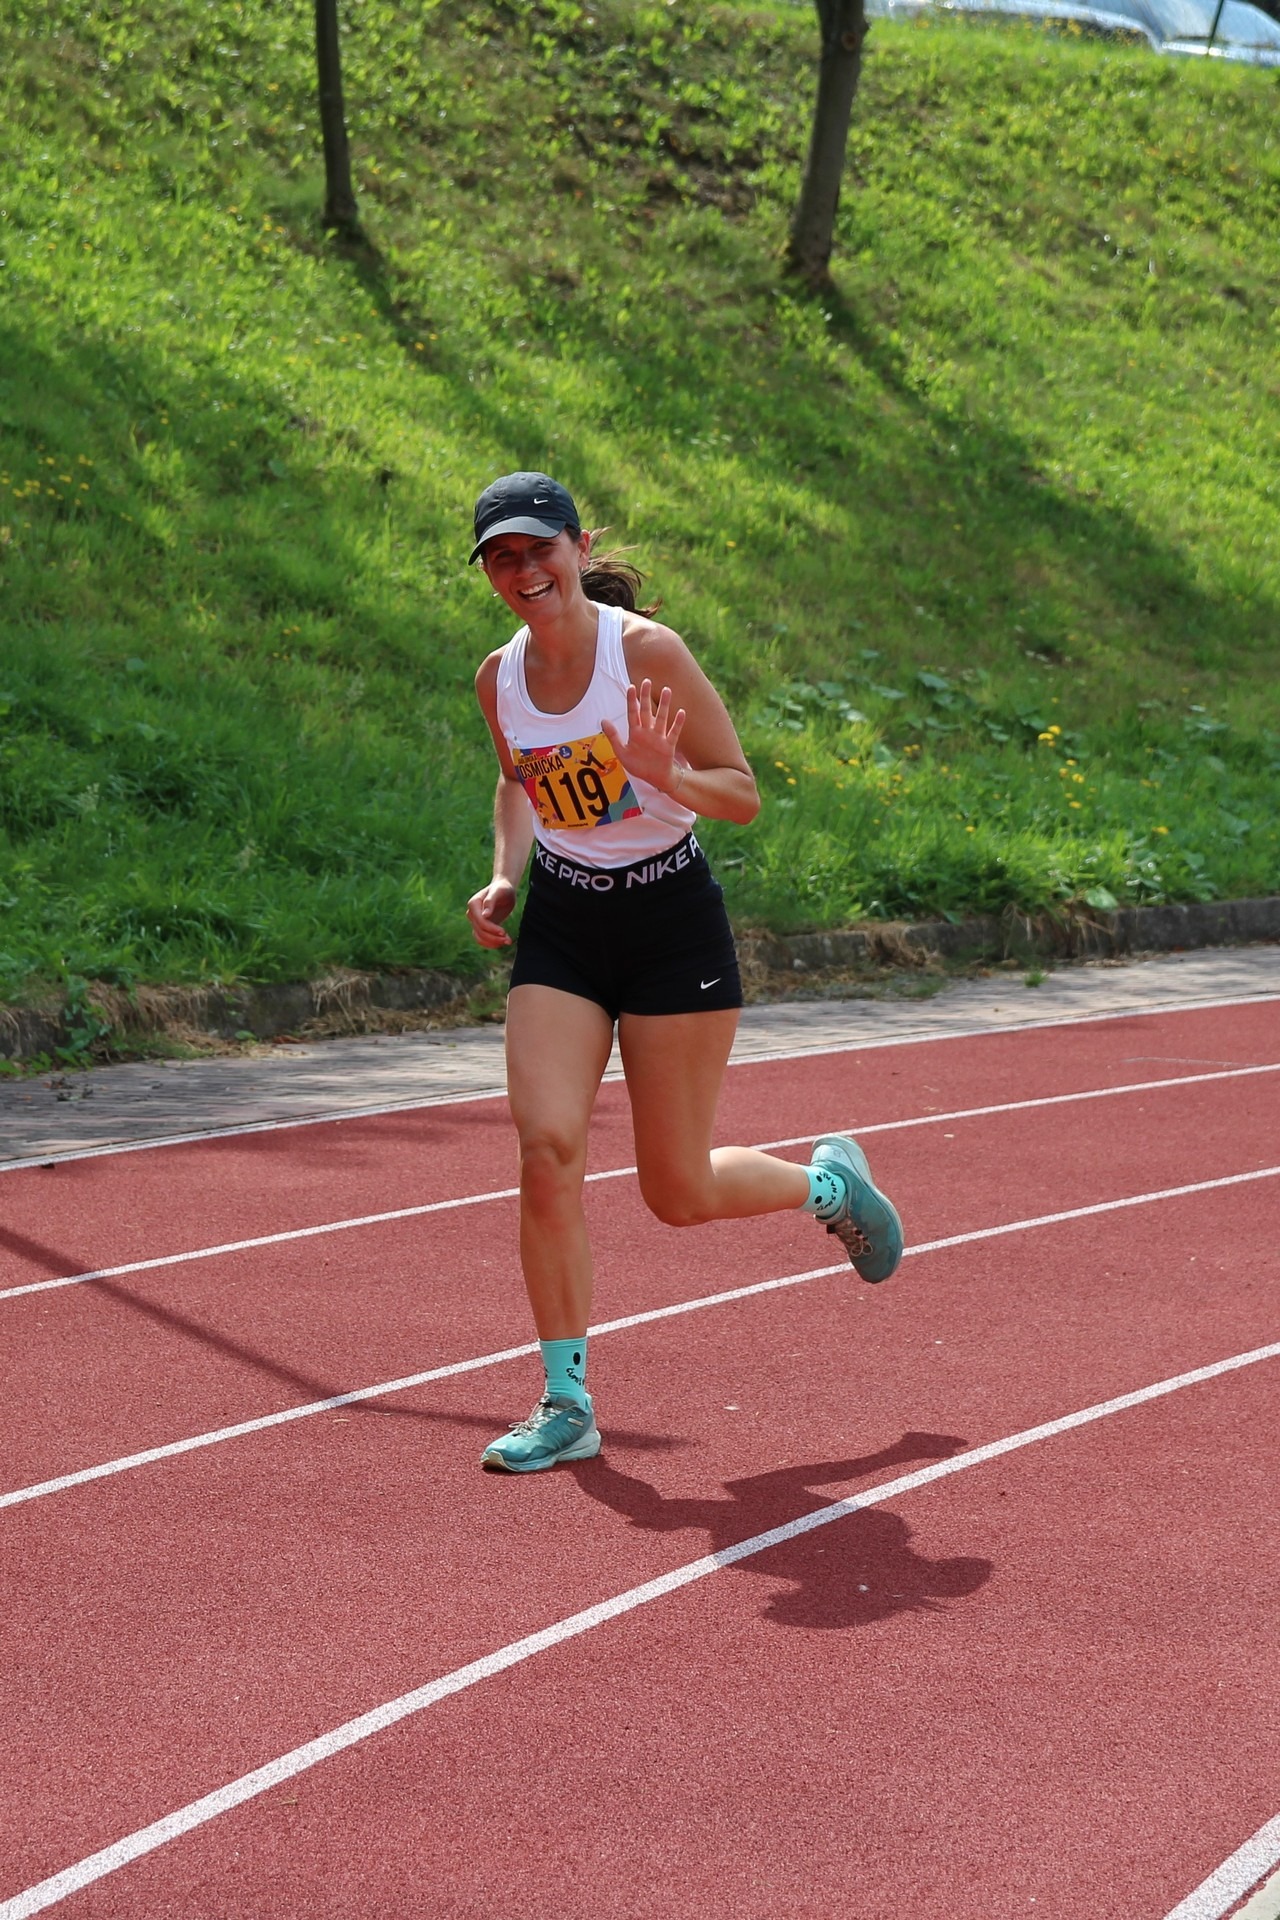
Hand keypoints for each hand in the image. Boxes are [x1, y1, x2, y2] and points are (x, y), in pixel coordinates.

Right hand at [466, 878, 516, 947]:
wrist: (504, 890)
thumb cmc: (502, 888)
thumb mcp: (498, 891)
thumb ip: (490, 902)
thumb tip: (484, 915)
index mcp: (473, 904)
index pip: (480, 921)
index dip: (491, 929)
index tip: (504, 932)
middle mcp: (472, 914)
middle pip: (480, 931)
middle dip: (494, 937)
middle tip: (509, 940)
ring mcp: (476, 921)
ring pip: (480, 938)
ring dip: (493, 943)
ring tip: (507, 942)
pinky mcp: (482, 927)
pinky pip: (482, 939)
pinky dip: (491, 944)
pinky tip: (502, 943)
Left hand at [601, 679, 686, 794]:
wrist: (655, 779)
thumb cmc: (639, 765)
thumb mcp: (622, 752)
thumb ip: (613, 736)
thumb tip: (603, 719)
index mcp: (635, 733)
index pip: (633, 713)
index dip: (631, 700)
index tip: (631, 686)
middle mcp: (647, 732)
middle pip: (647, 711)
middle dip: (646, 697)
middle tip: (647, 681)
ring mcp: (659, 738)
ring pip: (662, 718)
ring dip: (664, 705)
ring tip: (667, 690)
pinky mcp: (668, 746)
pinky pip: (673, 733)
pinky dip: (677, 723)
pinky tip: (681, 712)